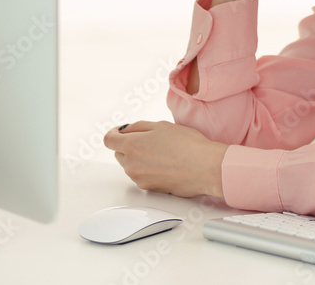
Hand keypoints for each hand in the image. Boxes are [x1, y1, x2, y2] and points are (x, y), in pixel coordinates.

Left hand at [104, 120, 227, 197]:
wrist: (206, 168)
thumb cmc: (188, 145)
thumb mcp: (162, 126)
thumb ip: (138, 126)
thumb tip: (125, 130)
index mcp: (131, 146)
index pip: (108, 140)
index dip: (115, 133)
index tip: (122, 131)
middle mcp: (131, 165)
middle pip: (120, 153)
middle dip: (130, 145)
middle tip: (151, 139)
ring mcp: (140, 179)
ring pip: (131, 165)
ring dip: (140, 158)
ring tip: (163, 152)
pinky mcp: (150, 189)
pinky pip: (143, 176)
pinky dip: (149, 170)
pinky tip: (167, 163)